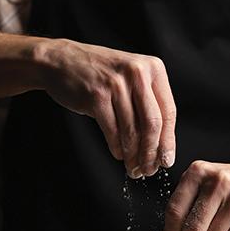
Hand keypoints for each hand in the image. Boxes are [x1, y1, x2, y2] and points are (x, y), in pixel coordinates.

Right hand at [36, 39, 176, 177]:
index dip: (168, 141)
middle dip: (151, 152)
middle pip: (153, 123)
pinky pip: (112, 131)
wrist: (61, 61)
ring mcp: (116, 84)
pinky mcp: (96, 96)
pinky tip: (119, 155)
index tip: (166, 161)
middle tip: (149, 169)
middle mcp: (137, 72)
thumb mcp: (131, 78)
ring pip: (132, 130)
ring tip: (134, 168)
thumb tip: (161, 145)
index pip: (168, 112)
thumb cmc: (99, 74)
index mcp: (153, 68)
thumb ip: (148, 103)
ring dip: (133, 155)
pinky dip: (117, 148)